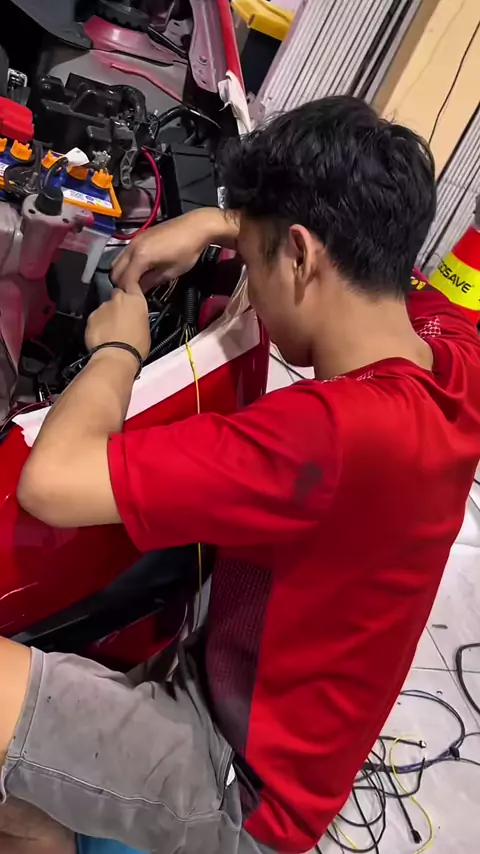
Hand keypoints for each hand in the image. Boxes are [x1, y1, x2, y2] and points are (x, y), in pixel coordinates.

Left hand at [85, 287, 150, 359]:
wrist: (116, 356)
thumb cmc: (136, 346)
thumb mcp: (145, 329)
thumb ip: (138, 317)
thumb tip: (133, 319)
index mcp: (136, 300)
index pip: (132, 284)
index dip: (130, 286)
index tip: (130, 292)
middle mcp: (118, 299)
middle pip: (117, 294)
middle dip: (118, 303)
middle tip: (121, 317)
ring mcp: (103, 307)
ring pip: (105, 307)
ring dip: (107, 315)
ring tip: (111, 331)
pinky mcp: (91, 316)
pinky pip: (95, 317)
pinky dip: (98, 323)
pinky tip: (102, 335)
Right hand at [111, 207, 239, 292]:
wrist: (195, 226)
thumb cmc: (187, 251)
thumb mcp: (171, 272)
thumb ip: (151, 282)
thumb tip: (139, 291)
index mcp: (140, 257)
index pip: (125, 280)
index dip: (128, 293)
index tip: (135, 301)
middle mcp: (132, 247)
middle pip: (116, 271)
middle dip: (122, 284)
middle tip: (134, 293)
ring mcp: (134, 240)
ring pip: (118, 261)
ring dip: (123, 273)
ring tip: (136, 282)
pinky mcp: (138, 236)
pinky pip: (125, 253)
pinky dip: (127, 264)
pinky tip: (139, 270)